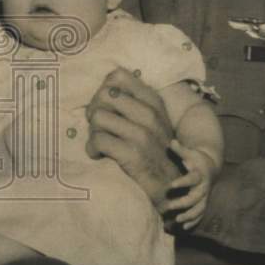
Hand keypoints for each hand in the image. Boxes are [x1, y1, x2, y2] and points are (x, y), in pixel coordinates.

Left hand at [85, 67, 179, 212]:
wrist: (172, 189)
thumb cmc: (155, 152)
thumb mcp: (152, 122)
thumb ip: (133, 103)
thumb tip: (103, 88)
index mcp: (154, 102)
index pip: (118, 76)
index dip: (104, 89)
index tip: (106, 107)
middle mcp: (150, 115)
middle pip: (104, 94)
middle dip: (95, 109)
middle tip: (99, 126)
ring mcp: (142, 135)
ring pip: (98, 116)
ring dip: (93, 131)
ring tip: (100, 141)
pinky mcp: (133, 155)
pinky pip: (98, 140)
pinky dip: (92, 149)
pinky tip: (99, 154)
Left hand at [163, 140, 218, 229]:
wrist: (210, 166)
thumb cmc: (195, 158)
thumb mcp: (189, 153)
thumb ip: (180, 149)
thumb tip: (172, 142)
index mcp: (199, 174)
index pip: (191, 179)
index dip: (182, 182)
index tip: (171, 185)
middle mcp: (203, 188)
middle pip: (194, 198)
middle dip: (182, 203)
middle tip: (169, 206)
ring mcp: (204, 197)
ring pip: (199, 209)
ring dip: (189, 216)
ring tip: (177, 220)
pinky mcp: (203, 202)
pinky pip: (200, 214)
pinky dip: (194, 221)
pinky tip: (184, 227)